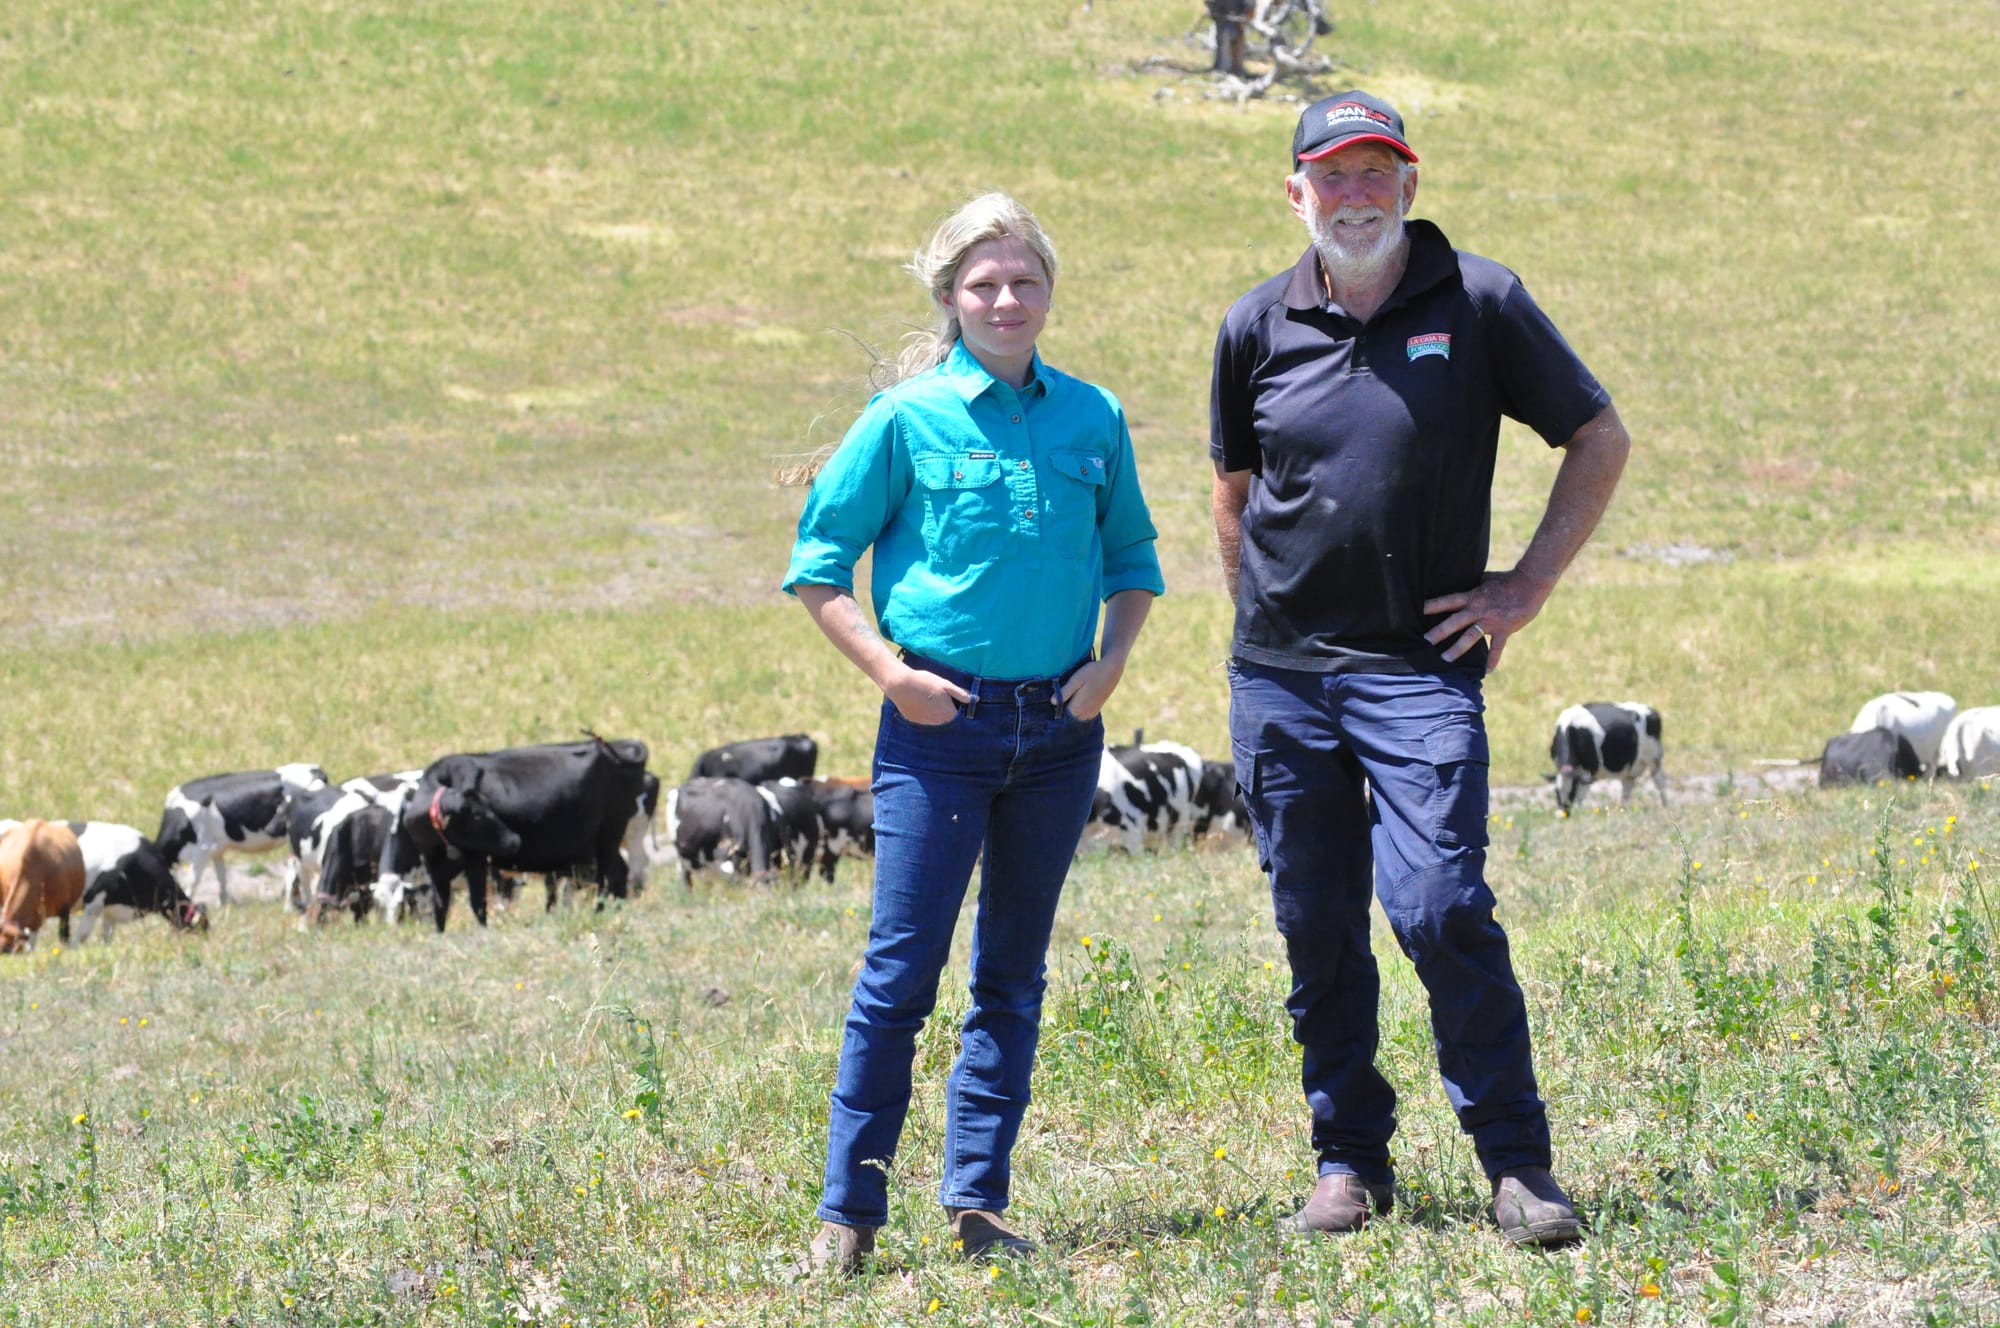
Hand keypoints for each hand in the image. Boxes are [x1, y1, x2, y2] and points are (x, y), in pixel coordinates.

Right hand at [886, 665, 970, 725]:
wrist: (900, 684)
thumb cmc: (924, 682)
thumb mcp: (945, 684)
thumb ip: (960, 693)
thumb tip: (975, 699)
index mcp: (948, 714)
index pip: (960, 720)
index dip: (961, 714)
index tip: (958, 708)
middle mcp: (938, 723)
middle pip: (948, 723)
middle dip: (949, 716)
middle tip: (943, 703)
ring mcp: (926, 723)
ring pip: (936, 723)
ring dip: (937, 717)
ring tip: (932, 703)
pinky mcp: (915, 722)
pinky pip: (925, 722)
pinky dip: (926, 716)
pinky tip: (922, 705)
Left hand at [1059, 657, 1123, 720]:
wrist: (1112, 670)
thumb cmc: (1092, 672)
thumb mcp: (1076, 680)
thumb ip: (1064, 692)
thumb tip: (1053, 702)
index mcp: (1077, 708)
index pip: (1061, 714)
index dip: (1057, 706)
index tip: (1057, 696)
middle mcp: (1085, 714)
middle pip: (1068, 716)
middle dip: (1064, 708)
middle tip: (1064, 694)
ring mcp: (1091, 713)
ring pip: (1076, 716)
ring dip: (1072, 709)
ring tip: (1073, 695)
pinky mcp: (1096, 710)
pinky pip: (1084, 715)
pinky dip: (1080, 710)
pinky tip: (1080, 698)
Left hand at [1422, 570, 1555, 671]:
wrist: (1530, 583)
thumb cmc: (1508, 579)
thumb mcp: (1485, 580)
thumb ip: (1473, 586)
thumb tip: (1462, 583)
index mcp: (1472, 596)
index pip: (1448, 601)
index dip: (1433, 605)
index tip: (1417, 610)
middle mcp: (1478, 609)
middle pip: (1454, 621)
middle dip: (1439, 632)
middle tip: (1424, 641)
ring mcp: (1490, 620)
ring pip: (1470, 637)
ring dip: (1457, 649)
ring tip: (1444, 659)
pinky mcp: (1504, 629)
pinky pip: (1496, 647)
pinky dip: (1492, 660)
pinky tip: (1486, 671)